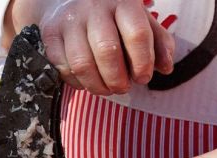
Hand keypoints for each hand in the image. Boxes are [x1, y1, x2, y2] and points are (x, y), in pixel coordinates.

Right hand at [5, 0, 174, 94]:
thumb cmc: (113, 17)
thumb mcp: (140, 21)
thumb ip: (159, 43)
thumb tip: (166, 67)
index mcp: (122, 1)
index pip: (137, 34)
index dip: (143, 63)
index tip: (143, 77)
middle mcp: (94, 7)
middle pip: (107, 51)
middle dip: (118, 80)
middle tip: (123, 87)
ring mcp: (69, 20)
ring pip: (82, 64)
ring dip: (98, 86)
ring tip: (107, 89)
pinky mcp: (50, 34)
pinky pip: (63, 68)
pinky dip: (77, 83)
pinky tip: (87, 81)